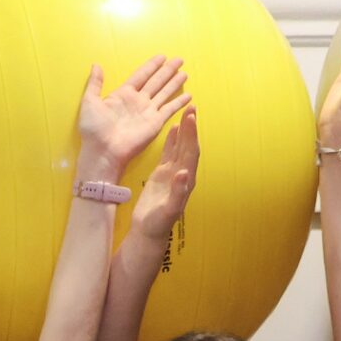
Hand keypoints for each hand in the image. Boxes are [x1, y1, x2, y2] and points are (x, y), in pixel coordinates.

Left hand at [77, 55, 191, 176]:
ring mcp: (147, 112)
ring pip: (164, 93)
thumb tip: (96, 64)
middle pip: (156, 81)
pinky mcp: (155, 123)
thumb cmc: (94, 128)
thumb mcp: (90, 101)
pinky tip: (189, 96)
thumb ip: (95, 83)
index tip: (162, 56)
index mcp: (123, 94)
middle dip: (167, 70)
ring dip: (175, 83)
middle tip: (179, 60)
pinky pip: (170, 109)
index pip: (141, 75)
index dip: (152, 65)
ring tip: (185, 73)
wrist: (103, 150)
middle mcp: (138, 101)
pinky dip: (179, 103)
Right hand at [127, 109, 197, 247]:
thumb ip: (178, 192)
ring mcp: (173, 174)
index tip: (191, 118)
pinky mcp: (163, 175)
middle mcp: (182, 175)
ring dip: (184, 131)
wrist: (148, 232)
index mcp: (185, 181)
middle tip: (191, 108)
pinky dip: (172, 140)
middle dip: (191, 128)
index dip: (192, 136)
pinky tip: (173, 128)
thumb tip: (184, 173)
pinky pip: (170, 153)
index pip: (191, 153)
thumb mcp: (168, 210)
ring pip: (181, 147)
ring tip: (186, 112)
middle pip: (189, 146)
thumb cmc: (158, 224)